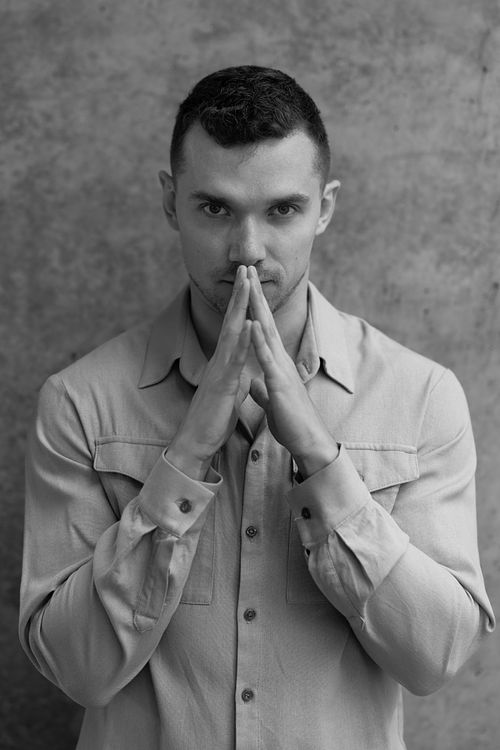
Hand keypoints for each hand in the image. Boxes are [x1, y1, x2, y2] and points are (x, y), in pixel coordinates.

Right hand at [166, 265, 251, 479]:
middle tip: (245, 266)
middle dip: (239, 292)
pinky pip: (235, 358)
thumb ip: (236, 378)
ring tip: (247, 283)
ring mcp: (220, 369)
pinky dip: (244, 340)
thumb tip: (243, 370)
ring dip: (240, 306)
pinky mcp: (223, 383)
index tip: (248, 281)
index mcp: (225, 361)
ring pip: (232, 332)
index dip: (241, 303)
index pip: (235, 326)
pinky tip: (250, 323)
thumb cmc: (213, 419)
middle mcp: (220, 360)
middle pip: (231, 320)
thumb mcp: (231, 393)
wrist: (198, 442)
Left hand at [247, 266, 338, 477]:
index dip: (253, 307)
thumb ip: (262, 389)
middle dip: (255, 294)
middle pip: (265, 320)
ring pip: (267, 332)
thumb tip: (253, 382)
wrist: (307, 440)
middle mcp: (279, 359)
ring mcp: (280, 368)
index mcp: (274, 363)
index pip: (262, 328)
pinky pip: (267, 358)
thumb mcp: (271, 400)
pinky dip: (259, 340)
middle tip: (247, 269)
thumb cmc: (292, 421)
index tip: (244, 286)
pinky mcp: (279, 382)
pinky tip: (253, 323)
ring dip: (258, 307)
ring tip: (249, 284)